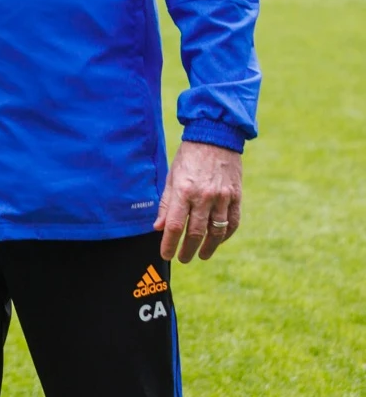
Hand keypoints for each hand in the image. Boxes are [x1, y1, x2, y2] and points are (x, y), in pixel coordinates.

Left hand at [154, 141, 242, 262]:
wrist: (215, 137)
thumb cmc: (188, 157)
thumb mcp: (171, 177)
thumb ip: (166, 203)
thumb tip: (159, 227)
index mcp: (184, 191)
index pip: (176, 226)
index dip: (170, 244)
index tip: (166, 255)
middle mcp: (204, 196)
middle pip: (196, 232)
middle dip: (187, 250)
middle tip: (182, 259)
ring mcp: (223, 197)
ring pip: (216, 231)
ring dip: (208, 247)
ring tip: (200, 255)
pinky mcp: (236, 196)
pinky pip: (232, 222)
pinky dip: (225, 235)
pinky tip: (218, 241)